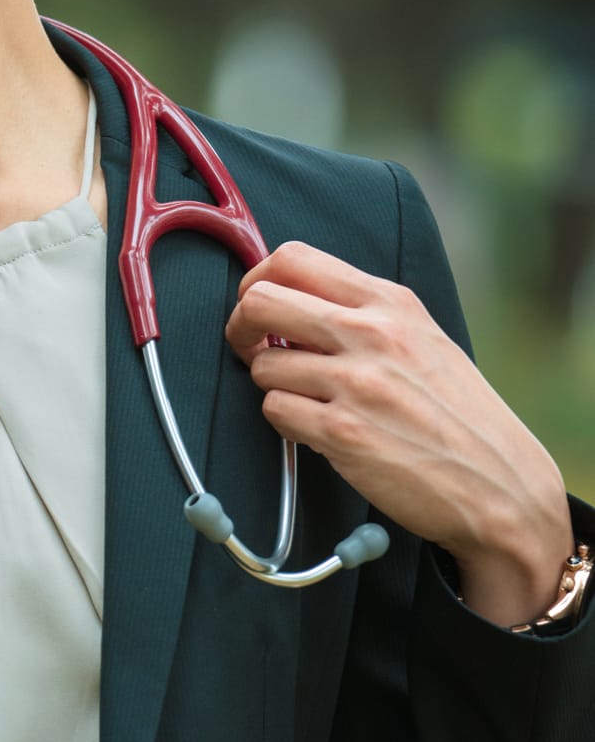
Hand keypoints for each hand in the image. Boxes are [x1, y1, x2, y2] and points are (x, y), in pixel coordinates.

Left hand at [224, 239, 569, 623]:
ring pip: (263, 365)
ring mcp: (357, 382)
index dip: (258, 282)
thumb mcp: (423, 339)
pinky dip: (286, 424)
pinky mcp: (343, 431)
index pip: (292, 259)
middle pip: (260, 300)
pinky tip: (317, 432)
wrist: (500, 482)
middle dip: (241, 328)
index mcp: (391, 303)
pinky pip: (275, 412)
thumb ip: (365, 315)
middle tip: (253, 351)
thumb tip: (294, 303)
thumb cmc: (460, 416)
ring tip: (308, 402)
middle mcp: (372, 333)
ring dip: (272, 387)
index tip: (260, 309)